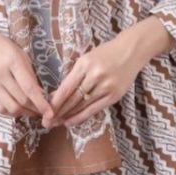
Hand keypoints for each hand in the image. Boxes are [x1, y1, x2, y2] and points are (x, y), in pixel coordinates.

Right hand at [0, 11, 54, 121]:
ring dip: (24, 113)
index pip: (29, 88)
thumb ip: (29, 73)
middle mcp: (0, 73)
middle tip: (44, 111)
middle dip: (35, 109)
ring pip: (11, 108)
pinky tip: (19, 109)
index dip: (41, 103)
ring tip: (33, 111)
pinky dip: (11, 112)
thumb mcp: (19, 53)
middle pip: (21, 100)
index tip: (50, 112)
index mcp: (12, 60)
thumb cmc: (0, 45)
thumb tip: (41, 94)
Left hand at [44, 19, 172, 128]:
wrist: (131, 51)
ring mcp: (106, 86)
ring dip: (68, 116)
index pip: (67, 87)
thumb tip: (58, 94)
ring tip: (56, 123)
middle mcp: (95, 75)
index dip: (55, 101)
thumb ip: (75, 74)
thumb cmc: (106, 53)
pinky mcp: (114, 95)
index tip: (44, 111)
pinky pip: (94, 109)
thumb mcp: (87, 57)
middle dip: (58, 111)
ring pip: (82, 105)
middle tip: (46, 122)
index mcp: (85, 63)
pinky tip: (71, 122)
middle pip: (73, 98)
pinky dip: (81, 117)